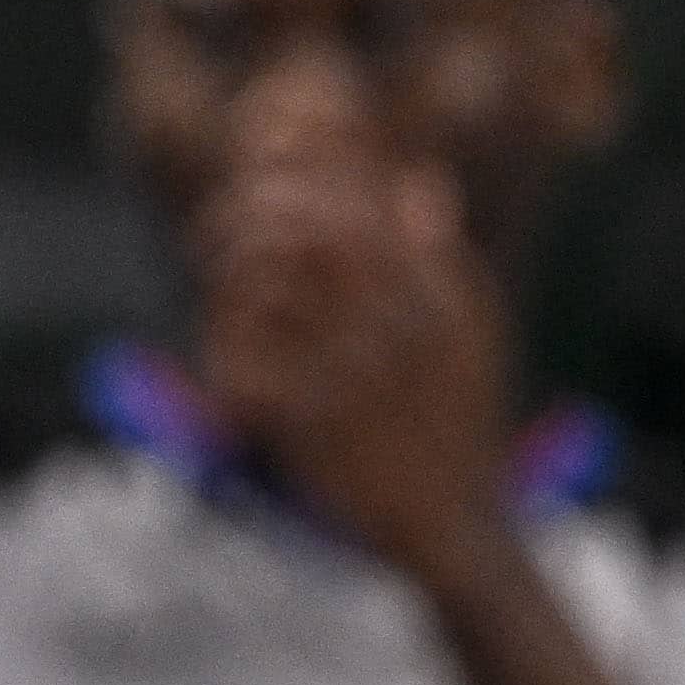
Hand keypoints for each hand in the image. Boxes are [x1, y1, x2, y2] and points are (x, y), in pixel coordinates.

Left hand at [190, 132, 514, 583]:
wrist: (452, 521)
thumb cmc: (457, 418)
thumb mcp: (469, 332)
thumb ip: (439, 257)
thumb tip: (418, 184)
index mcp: (436, 288)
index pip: (362, 193)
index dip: (302, 163)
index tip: (264, 163)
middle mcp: (398, 321)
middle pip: (309, 224)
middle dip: (252, 207)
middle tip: (218, 229)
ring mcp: (351, 370)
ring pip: (270, 279)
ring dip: (230, 262)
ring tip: (214, 268)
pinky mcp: (308, 422)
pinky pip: (245, 349)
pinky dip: (224, 327)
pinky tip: (223, 328)